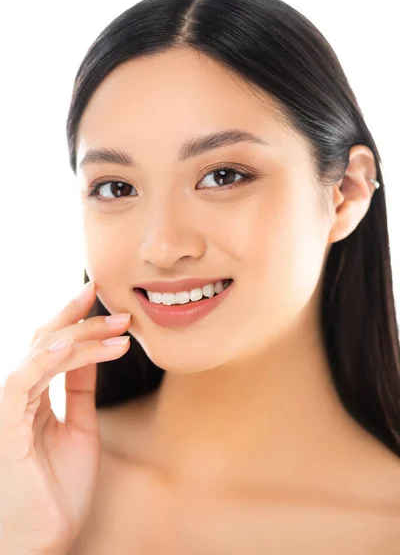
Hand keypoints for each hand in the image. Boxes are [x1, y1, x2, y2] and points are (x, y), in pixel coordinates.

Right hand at [0, 282, 131, 553]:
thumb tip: (94, 354)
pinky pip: (22, 382)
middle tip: (118, 309)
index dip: (73, 316)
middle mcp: (20, 395)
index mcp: (35, 395)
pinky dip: (45, 361)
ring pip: (39, 354)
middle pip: (44, 339)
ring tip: (117, 330)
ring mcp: (10, 408)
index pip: (52, 344)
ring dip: (79, 337)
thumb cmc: (59, 489)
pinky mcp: (6, 426)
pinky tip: (70, 347)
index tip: (100, 294)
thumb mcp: (80, 427)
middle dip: (81, 319)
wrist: (45, 540)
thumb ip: (81, 390)